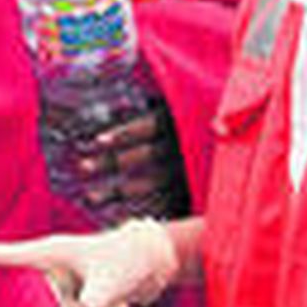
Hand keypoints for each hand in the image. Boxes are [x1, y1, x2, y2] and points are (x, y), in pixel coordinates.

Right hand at [0, 218, 179, 306]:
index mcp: (53, 253)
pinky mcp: (78, 302)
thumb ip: (95, 298)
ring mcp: (66, 287)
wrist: (155, 263)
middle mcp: (55, 271)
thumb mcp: (111, 276)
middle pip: (46, 300)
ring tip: (119, 300)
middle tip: (103, 298)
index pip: (14, 255)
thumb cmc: (129, 257)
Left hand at [50, 94, 185, 223]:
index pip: (148, 126)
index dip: (124, 133)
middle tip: (82, 167)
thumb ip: (141, 102)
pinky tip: (115, 216)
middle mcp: (182, 147)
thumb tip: (99, 90)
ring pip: (151, 183)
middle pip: (145, 155)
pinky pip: (164, 204)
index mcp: (176, 122)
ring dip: (119, 191)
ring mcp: (187, 171)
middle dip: (113, 162)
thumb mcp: (168, 103)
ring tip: (89, 197)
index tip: (97, 141)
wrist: (223, 144)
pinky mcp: (191, 191)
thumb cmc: (182, 120)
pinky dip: (140, 210)